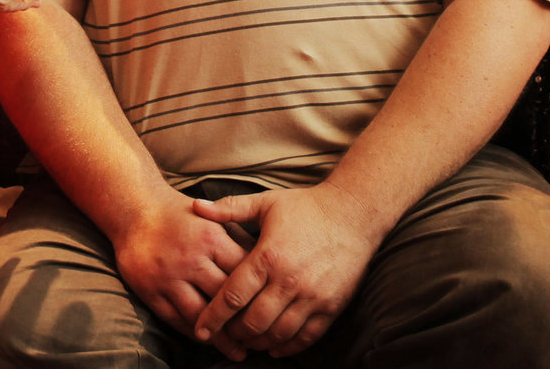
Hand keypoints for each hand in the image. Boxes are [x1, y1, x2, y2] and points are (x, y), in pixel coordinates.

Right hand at [108, 188, 253, 361]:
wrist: (134, 210)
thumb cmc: (180, 215)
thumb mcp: (212, 218)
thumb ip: (237, 239)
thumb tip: (269, 266)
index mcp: (211, 238)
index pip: (243, 273)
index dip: (260, 294)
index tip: (273, 311)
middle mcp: (191, 259)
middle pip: (225, 299)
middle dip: (245, 322)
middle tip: (261, 339)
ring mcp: (169, 277)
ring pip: (202, 316)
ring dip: (223, 338)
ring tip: (240, 352)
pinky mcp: (151, 291)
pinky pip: (177, 320)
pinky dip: (195, 333)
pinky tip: (209, 340)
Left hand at [190, 182, 383, 358]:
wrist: (354, 214)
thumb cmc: (306, 207)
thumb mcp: (265, 202)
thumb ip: (229, 208)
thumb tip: (196, 206)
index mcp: (268, 256)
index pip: (233, 295)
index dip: (214, 316)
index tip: (201, 329)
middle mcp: (289, 281)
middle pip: (253, 321)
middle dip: (233, 333)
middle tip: (222, 336)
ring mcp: (312, 297)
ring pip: (278, 334)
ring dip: (258, 342)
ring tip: (245, 341)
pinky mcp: (331, 307)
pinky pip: (306, 337)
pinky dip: (287, 347)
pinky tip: (274, 347)